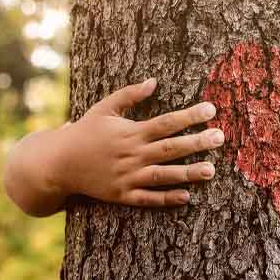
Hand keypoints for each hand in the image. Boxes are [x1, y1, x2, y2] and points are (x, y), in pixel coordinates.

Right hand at [4, 78, 224, 215]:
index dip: (190, 116)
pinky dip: (166, 198)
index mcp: (130, 132)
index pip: (166, 122)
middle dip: (197, 143)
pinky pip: (147, 198)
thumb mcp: (104, 108)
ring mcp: (127, 176)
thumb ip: (130, 95)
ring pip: (163, 175)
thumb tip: (154, 81)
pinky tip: (187, 197)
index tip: (211, 109)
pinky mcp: (122, 195)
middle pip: (170, 148)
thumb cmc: (85, 132)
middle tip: (221, 137)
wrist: (58, 163)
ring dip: (188, 173)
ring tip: (212, 170)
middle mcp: (131, 154)